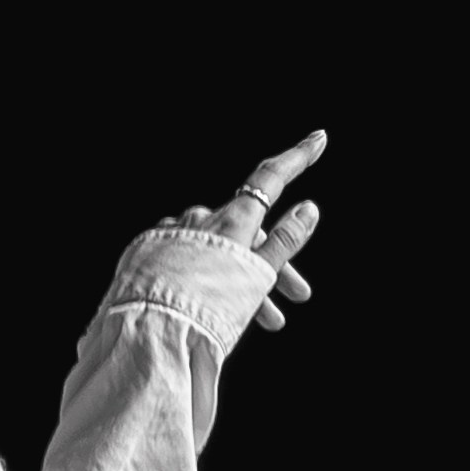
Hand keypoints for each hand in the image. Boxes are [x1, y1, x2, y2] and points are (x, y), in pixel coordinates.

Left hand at [156, 127, 325, 329]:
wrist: (151, 330)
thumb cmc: (207, 308)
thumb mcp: (257, 276)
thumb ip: (284, 242)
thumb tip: (308, 209)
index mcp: (232, 219)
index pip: (270, 178)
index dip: (297, 158)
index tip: (318, 140)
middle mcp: (203, 219)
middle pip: (247, 231)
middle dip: (274, 262)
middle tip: (296, 294)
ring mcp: (176, 234)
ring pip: (220, 249)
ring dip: (243, 279)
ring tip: (264, 319)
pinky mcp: (153, 255)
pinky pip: (189, 257)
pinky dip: (208, 274)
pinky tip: (212, 297)